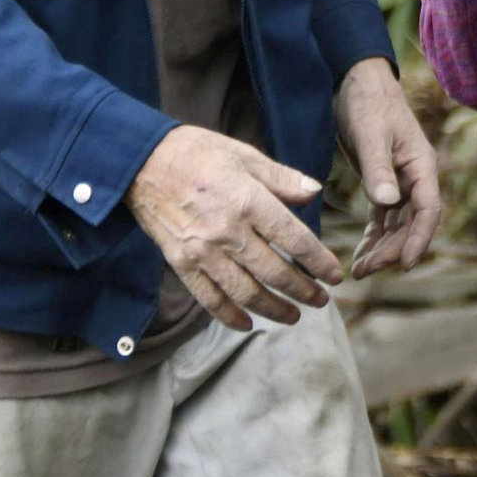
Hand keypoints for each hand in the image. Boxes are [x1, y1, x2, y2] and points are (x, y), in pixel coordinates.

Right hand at [128, 125, 343, 327]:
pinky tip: (247, 323)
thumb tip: (314, 192)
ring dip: (274, 309)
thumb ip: (282, 178)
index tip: (335, 276)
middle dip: (303, 291)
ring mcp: (203, 252)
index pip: (295, 240)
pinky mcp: (181, 263)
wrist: (142, 163)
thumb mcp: (244, 155)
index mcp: (249, 201)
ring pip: (246, 292)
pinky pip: (209, 299)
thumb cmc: (197, 153)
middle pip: (275, 273)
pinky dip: (229, 316)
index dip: (319, 262)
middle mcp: (228, 232)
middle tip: (320, 301)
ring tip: (293, 316)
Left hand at [337, 56, 444, 273]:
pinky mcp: (382, 183)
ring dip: (381, 248)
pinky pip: (383, 217)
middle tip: (366, 270)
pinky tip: (360, 254)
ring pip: (397, 225)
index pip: (428, 210)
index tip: (403, 264)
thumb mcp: (371, 134)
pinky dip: (373, 236)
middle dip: (392, 249)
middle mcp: (415, 178)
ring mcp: (400, 182)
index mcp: (422, 166)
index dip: (419, 239)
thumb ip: (379, 169)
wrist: (358, 82)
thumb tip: (387, 203)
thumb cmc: (368, 103)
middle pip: (412, 223)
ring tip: (359, 270)